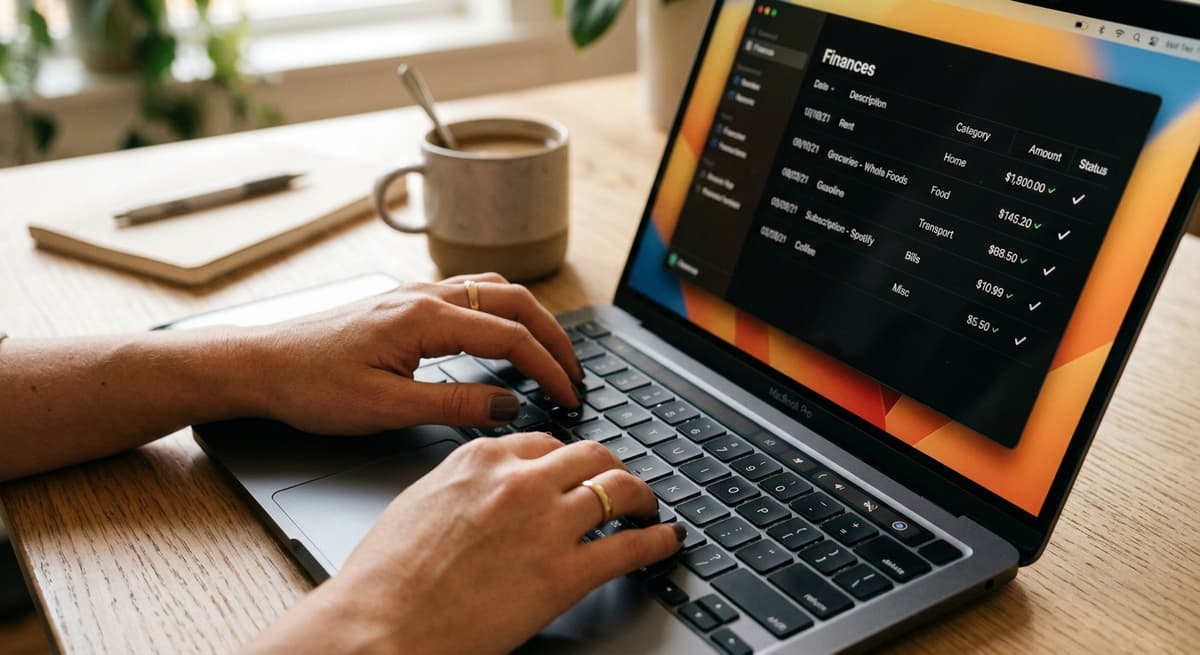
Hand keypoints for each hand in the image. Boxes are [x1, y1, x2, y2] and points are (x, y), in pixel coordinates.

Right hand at [244, 433, 685, 654]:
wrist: (377, 627)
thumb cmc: (384, 579)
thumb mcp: (419, 504)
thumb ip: (462, 486)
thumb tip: (484, 488)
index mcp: (478, 460)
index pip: (544, 441)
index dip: (567, 458)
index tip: (575, 469)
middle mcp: (519, 481)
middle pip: (590, 455)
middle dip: (611, 468)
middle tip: (620, 483)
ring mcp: (546, 524)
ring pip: (618, 490)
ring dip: (642, 497)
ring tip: (648, 508)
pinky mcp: (565, 574)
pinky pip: (630, 547)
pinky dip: (657, 541)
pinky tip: (665, 541)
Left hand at [245, 273, 584, 433]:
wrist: (258, 365)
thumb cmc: (310, 387)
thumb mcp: (385, 408)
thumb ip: (454, 404)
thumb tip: (510, 404)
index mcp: (425, 319)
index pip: (511, 337)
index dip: (549, 368)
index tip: (570, 397)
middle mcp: (425, 296)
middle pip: (515, 302)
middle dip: (554, 337)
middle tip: (575, 374)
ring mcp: (414, 294)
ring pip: (494, 291)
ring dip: (530, 319)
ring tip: (550, 354)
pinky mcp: (403, 303)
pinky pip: (469, 293)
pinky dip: (501, 312)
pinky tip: (501, 335)